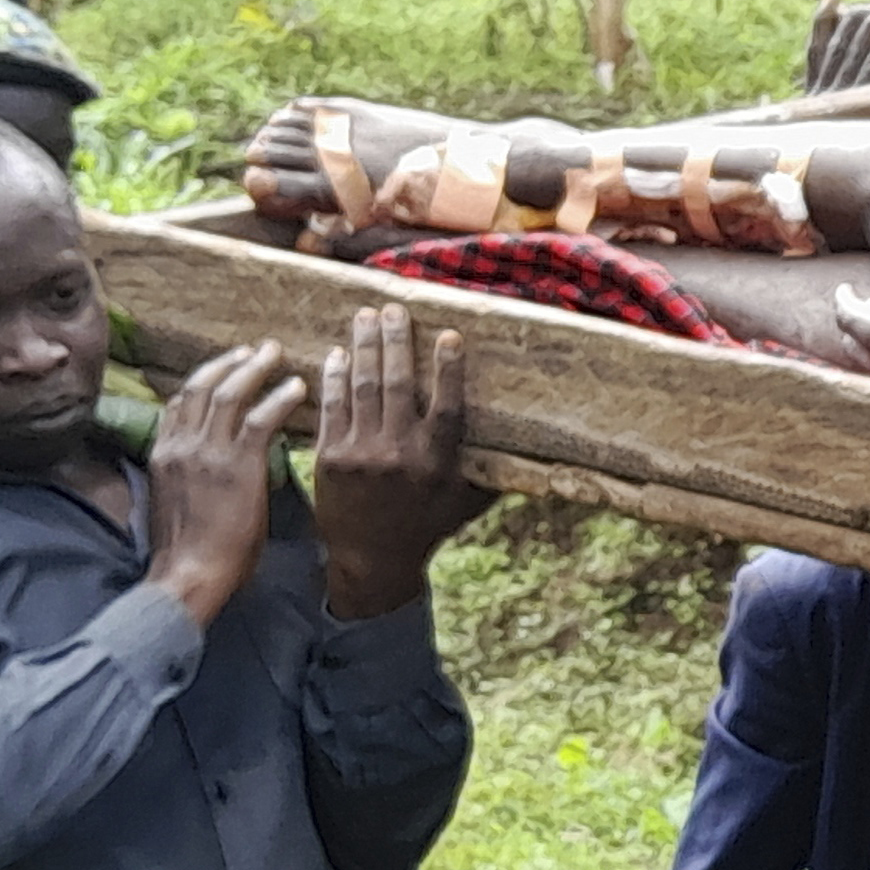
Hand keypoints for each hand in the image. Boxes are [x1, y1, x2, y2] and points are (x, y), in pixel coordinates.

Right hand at [146, 340, 305, 628]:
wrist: (190, 574)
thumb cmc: (189, 552)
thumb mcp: (175, 501)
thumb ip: (187, 475)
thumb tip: (206, 467)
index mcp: (163, 453)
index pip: (180, 402)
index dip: (205, 379)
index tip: (227, 365)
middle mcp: (180, 444)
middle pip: (202, 387)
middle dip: (230, 362)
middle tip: (256, 348)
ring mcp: (206, 453)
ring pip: (229, 394)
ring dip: (255, 369)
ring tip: (278, 355)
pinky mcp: (236, 466)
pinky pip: (258, 420)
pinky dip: (278, 399)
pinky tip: (298, 388)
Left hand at [314, 306, 485, 619]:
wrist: (371, 561)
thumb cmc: (425, 527)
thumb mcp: (465, 502)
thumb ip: (490, 472)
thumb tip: (538, 457)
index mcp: (438, 463)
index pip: (447, 406)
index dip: (449, 369)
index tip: (450, 335)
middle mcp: (401, 454)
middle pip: (399, 385)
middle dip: (396, 341)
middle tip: (394, 309)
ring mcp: (362, 454)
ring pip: (364, 388)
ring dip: (365, 347)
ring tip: (366, 316)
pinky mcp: (331, 457)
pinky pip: (333, 408)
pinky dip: (335, 377)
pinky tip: (339, 354)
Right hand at [803, 0, 869, 95]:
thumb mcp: (852, 111)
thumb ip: (851, 87)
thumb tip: (861, 41)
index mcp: (816, 96)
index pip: (815, 50)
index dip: (822, 20)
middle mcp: (823, 94)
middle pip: (837, 44)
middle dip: (858, 18)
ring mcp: (842, 98)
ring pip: (856, 48)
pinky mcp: (865, 103)